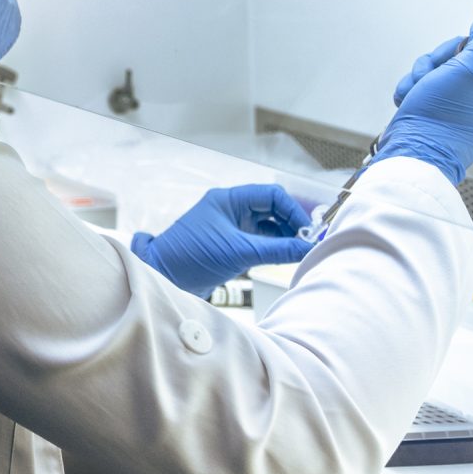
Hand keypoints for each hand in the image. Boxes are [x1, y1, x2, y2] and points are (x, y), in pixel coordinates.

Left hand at [132, 184, 311, 296]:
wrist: (164, 278)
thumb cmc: (189, 257)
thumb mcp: (239, 252)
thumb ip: (277, 250)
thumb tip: (307, 248)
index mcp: (228, 200)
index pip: (271, 195)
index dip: (293, 211)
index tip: (308, 231)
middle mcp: (230, 209)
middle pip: (272, 208)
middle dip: (291, 223)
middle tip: (308, 242)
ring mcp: (230, 226)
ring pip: (267, 225)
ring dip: (285, 236)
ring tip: (299, 251)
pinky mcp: (231, 244)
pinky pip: (260, 240)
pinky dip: (274, 247)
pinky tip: (285, 257)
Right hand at [378, 11, 472, 185]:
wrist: (415, 152)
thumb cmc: (442, 115)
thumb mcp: (469, 67)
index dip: (462, 51)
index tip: (450, 66)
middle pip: (466, 59)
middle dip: (439, 65)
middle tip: (429, 79)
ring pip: (448, 73)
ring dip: (425, 77)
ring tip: (417, 92)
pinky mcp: (456, 119)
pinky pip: (439, 91)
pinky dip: (421, 91)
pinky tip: (413, 101)